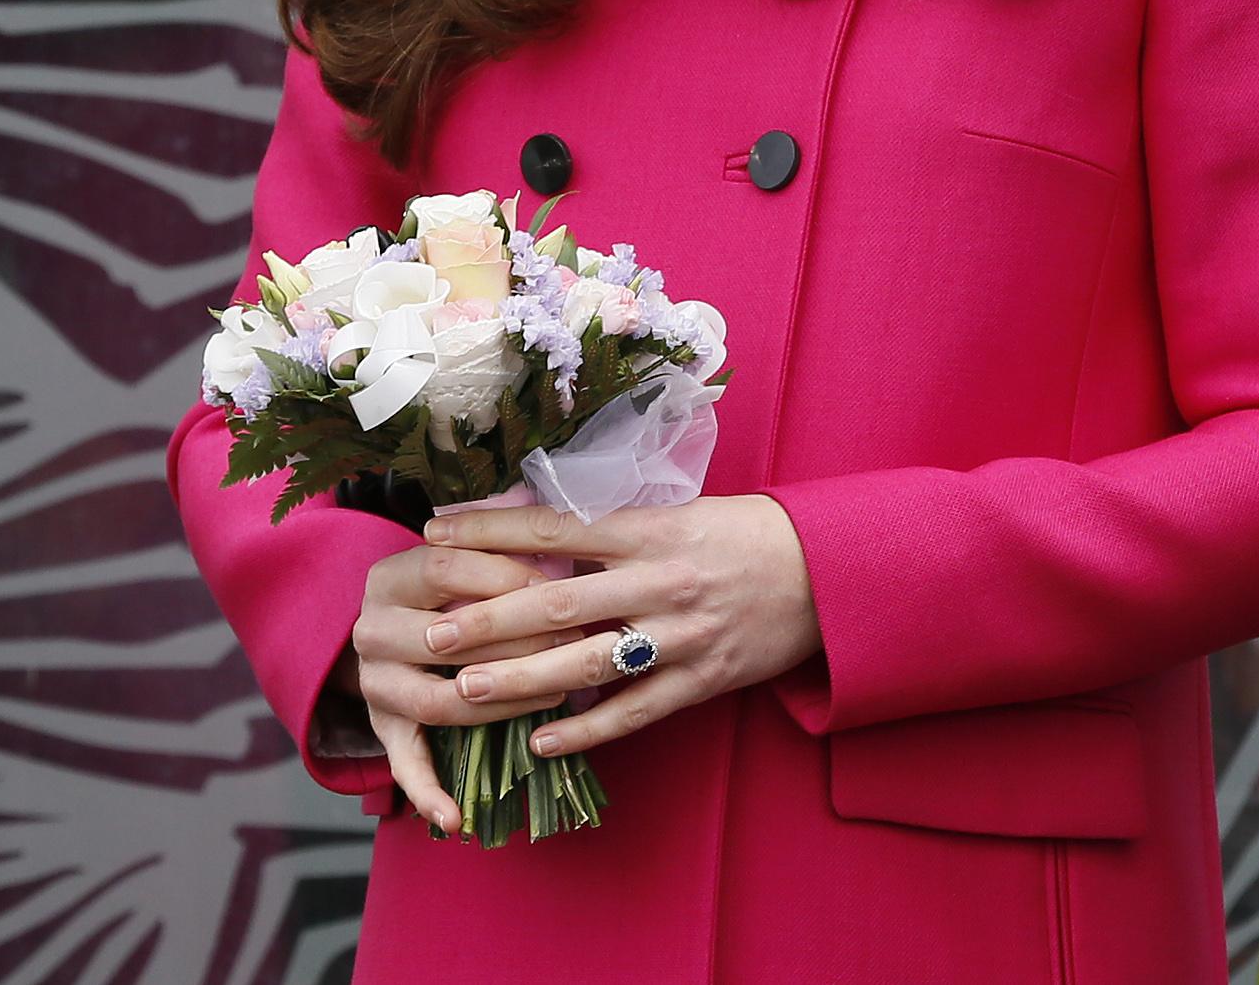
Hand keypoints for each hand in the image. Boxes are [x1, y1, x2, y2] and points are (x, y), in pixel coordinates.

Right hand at [342, 542, 580, 833]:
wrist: (395, 623)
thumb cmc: (455, 585)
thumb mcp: (469, 558)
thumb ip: (504, 556)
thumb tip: (568, 568)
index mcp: (391, 578)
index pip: (444, 569)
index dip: (503, 577)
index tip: (556, 587)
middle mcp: (371, 631)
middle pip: (442, 640)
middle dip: (515, 642)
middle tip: (570, 644)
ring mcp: (375, 685)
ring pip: (436, 701)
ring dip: (500, 702)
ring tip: (553, 698)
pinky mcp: (383, 728)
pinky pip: (404, 766)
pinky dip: (428, 795)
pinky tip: (456, 821)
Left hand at [418, 495, 821, 760]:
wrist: (827, 571)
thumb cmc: (746, 535)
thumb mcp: (682, 514)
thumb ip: (615, 530)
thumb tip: (534, 533)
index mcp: (655, 531)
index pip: (556, 529)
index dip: (490, 531)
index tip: (435, 534)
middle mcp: (663, 582)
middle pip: (559, 604)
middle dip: (488, 620)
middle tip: (431, 634)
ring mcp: (682, 636)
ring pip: (588, 664)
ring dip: (521, 681)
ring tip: (464, 691)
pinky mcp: (703, 680)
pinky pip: (634, 712)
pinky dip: (585, 732)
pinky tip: (539, 743)